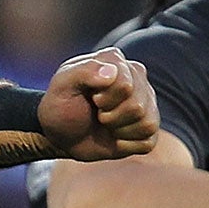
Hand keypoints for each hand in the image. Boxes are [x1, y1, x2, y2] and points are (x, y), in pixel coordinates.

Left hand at [41, 48, 159, 160]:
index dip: (103, 99)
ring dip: (118, 130)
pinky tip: (114, 136)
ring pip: (146, 124)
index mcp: (117, 62)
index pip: (125, 86)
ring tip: (105, 123)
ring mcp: (147, 102)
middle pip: (137, 107)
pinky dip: (126, 145)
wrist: (60, 133)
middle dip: (110, 117)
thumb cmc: (61, 105)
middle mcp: (137, 78)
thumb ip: (84, 71)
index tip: (91, 98)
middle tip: (97, 112)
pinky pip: (148, 142)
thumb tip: (111, 73)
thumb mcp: (62, 85)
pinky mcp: (148, 127)